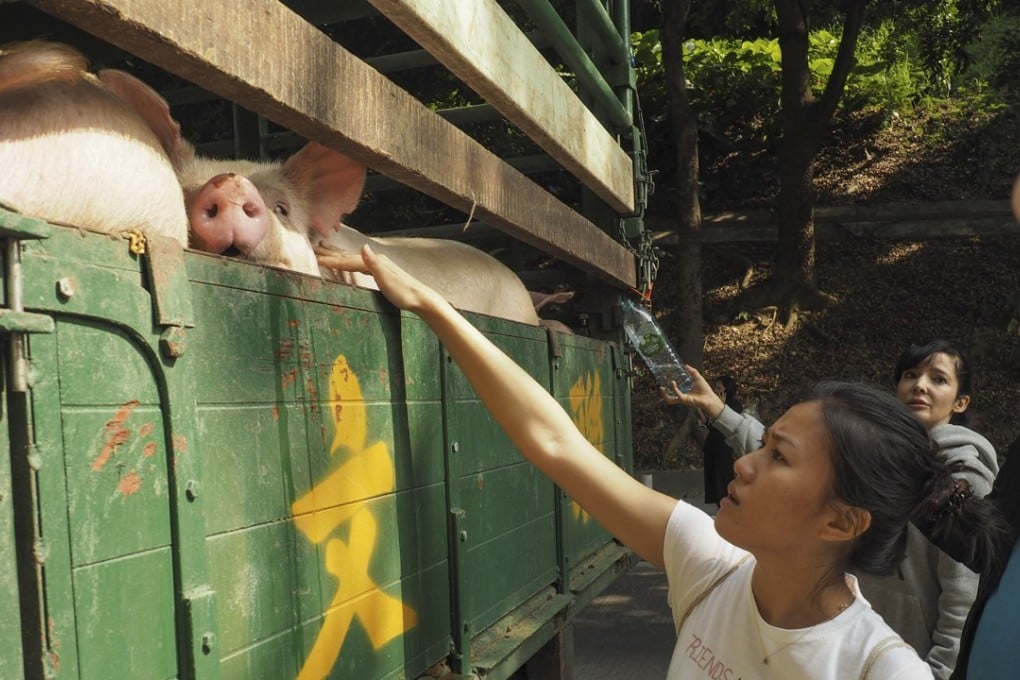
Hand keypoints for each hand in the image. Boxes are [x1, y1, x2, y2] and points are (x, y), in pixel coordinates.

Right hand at [314, 243, 439, 313]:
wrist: (421, 298)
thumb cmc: (404, 293)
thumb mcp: (387, 279)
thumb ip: (374, 263)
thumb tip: (362, 247)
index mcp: (374, 261)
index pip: (348, 260)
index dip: (331, 260)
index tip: (314, 258)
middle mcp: (376, 260)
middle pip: (348, 255)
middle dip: (331, 253)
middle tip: (313, 249)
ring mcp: (379, 265)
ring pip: (353, 258)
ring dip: (338, 254)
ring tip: (325, 249)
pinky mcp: (381, 272)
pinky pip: (359, 265)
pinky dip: (349, 262)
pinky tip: (349, 263)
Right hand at [659, 364, 725, 419]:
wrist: (710, 397)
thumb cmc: (705, 390)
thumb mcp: (698, 377)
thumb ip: (692, 371)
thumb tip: (686, 365)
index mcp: (685, 392)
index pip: (674, 392)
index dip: (669, 388)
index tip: (666, 381)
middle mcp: (682, 397)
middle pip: (670, 399)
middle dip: (663, 395)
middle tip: (660, 388)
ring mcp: (683, 399)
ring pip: (670, 400)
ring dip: (665, 395)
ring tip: (662, 388)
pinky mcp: (685, 400)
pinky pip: (677, 394)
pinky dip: (674, 389)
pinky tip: (673, 383)